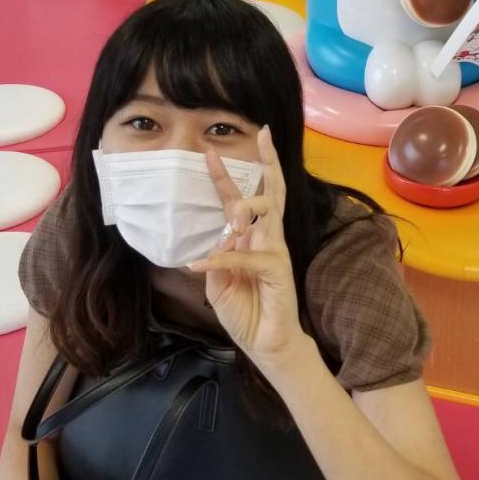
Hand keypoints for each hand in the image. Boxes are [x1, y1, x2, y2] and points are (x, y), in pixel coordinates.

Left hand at [187, 127, 303, 367]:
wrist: (266, 345)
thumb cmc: (246, 313)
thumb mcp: (219, 284)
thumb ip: (217, 260)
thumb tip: (216, 241)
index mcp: (251, 239)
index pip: (240, 200)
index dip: (226, 176)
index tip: (209, 151)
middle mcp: (267, 238)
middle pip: (271, 191)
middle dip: (268, 162)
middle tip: (264, 134)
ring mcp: (275, 251)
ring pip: (267, 211)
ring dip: (245, 207)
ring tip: (231, 217)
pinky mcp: (277, 269)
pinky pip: (246, 255)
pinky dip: (222, 258)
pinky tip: (200, 265)